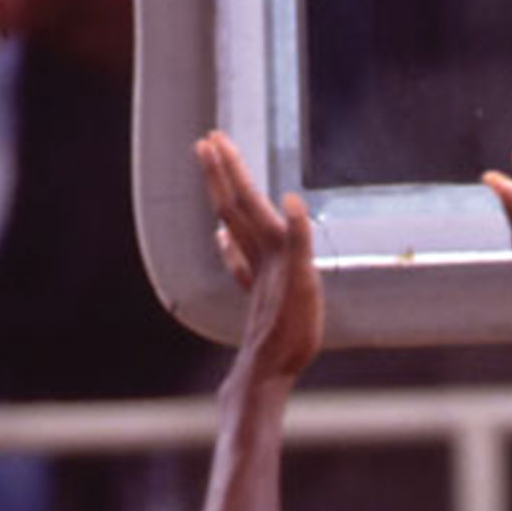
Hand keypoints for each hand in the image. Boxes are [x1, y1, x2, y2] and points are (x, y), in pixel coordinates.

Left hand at [196, 130, 322, 380]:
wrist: (269, 371)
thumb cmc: (289, 332)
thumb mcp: (304, 283)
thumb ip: (299, 240)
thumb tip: (292, 199)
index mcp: (270, 250)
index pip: (245, 201)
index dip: (231, 171)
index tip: (214, 139)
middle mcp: (259, 257)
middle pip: (234, 208)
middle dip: (220, 174)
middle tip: (207, 141)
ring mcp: (257, 275)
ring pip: (234, 229)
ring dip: (223, 200)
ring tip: (214, 178)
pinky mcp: (259, 295)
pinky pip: (239, 261)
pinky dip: (229, 243)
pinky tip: (222, 237)